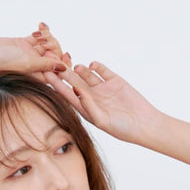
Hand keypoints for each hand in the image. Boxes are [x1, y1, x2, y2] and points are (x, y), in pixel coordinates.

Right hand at [0, 21, 70, 80]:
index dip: (64, 63)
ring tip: (39, 33)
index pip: (57, 71)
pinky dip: (42, 31)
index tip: (65, 55)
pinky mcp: (24, 44)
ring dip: (47, 37)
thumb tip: (63, 68)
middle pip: (54, 56)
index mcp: (38, 77)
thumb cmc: (1, 64)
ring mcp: (30, 55)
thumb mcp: (27, 64)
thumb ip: (45, 65)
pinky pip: (38, 37)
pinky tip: (41, 25)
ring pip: (47, 45)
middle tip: (46, 40)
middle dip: (54, 46)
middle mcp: (35, 67)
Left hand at [39, 56, 161, 145]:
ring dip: (79, 69)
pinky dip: (96, 65)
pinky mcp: (114, 81)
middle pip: (74, 82)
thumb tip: (76, 91)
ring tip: (73, 65)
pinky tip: (91, 64)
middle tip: (52, 61)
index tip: (45, 74)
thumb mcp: (102, 120)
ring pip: (86, 75)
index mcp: (86, 109)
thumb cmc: (122, 128)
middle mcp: (92, 98)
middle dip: (64, 72)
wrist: (144, 123)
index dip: (56, 84)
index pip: (67, 94)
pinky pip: (102, 70)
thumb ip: (88, 106)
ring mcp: (103, 88)